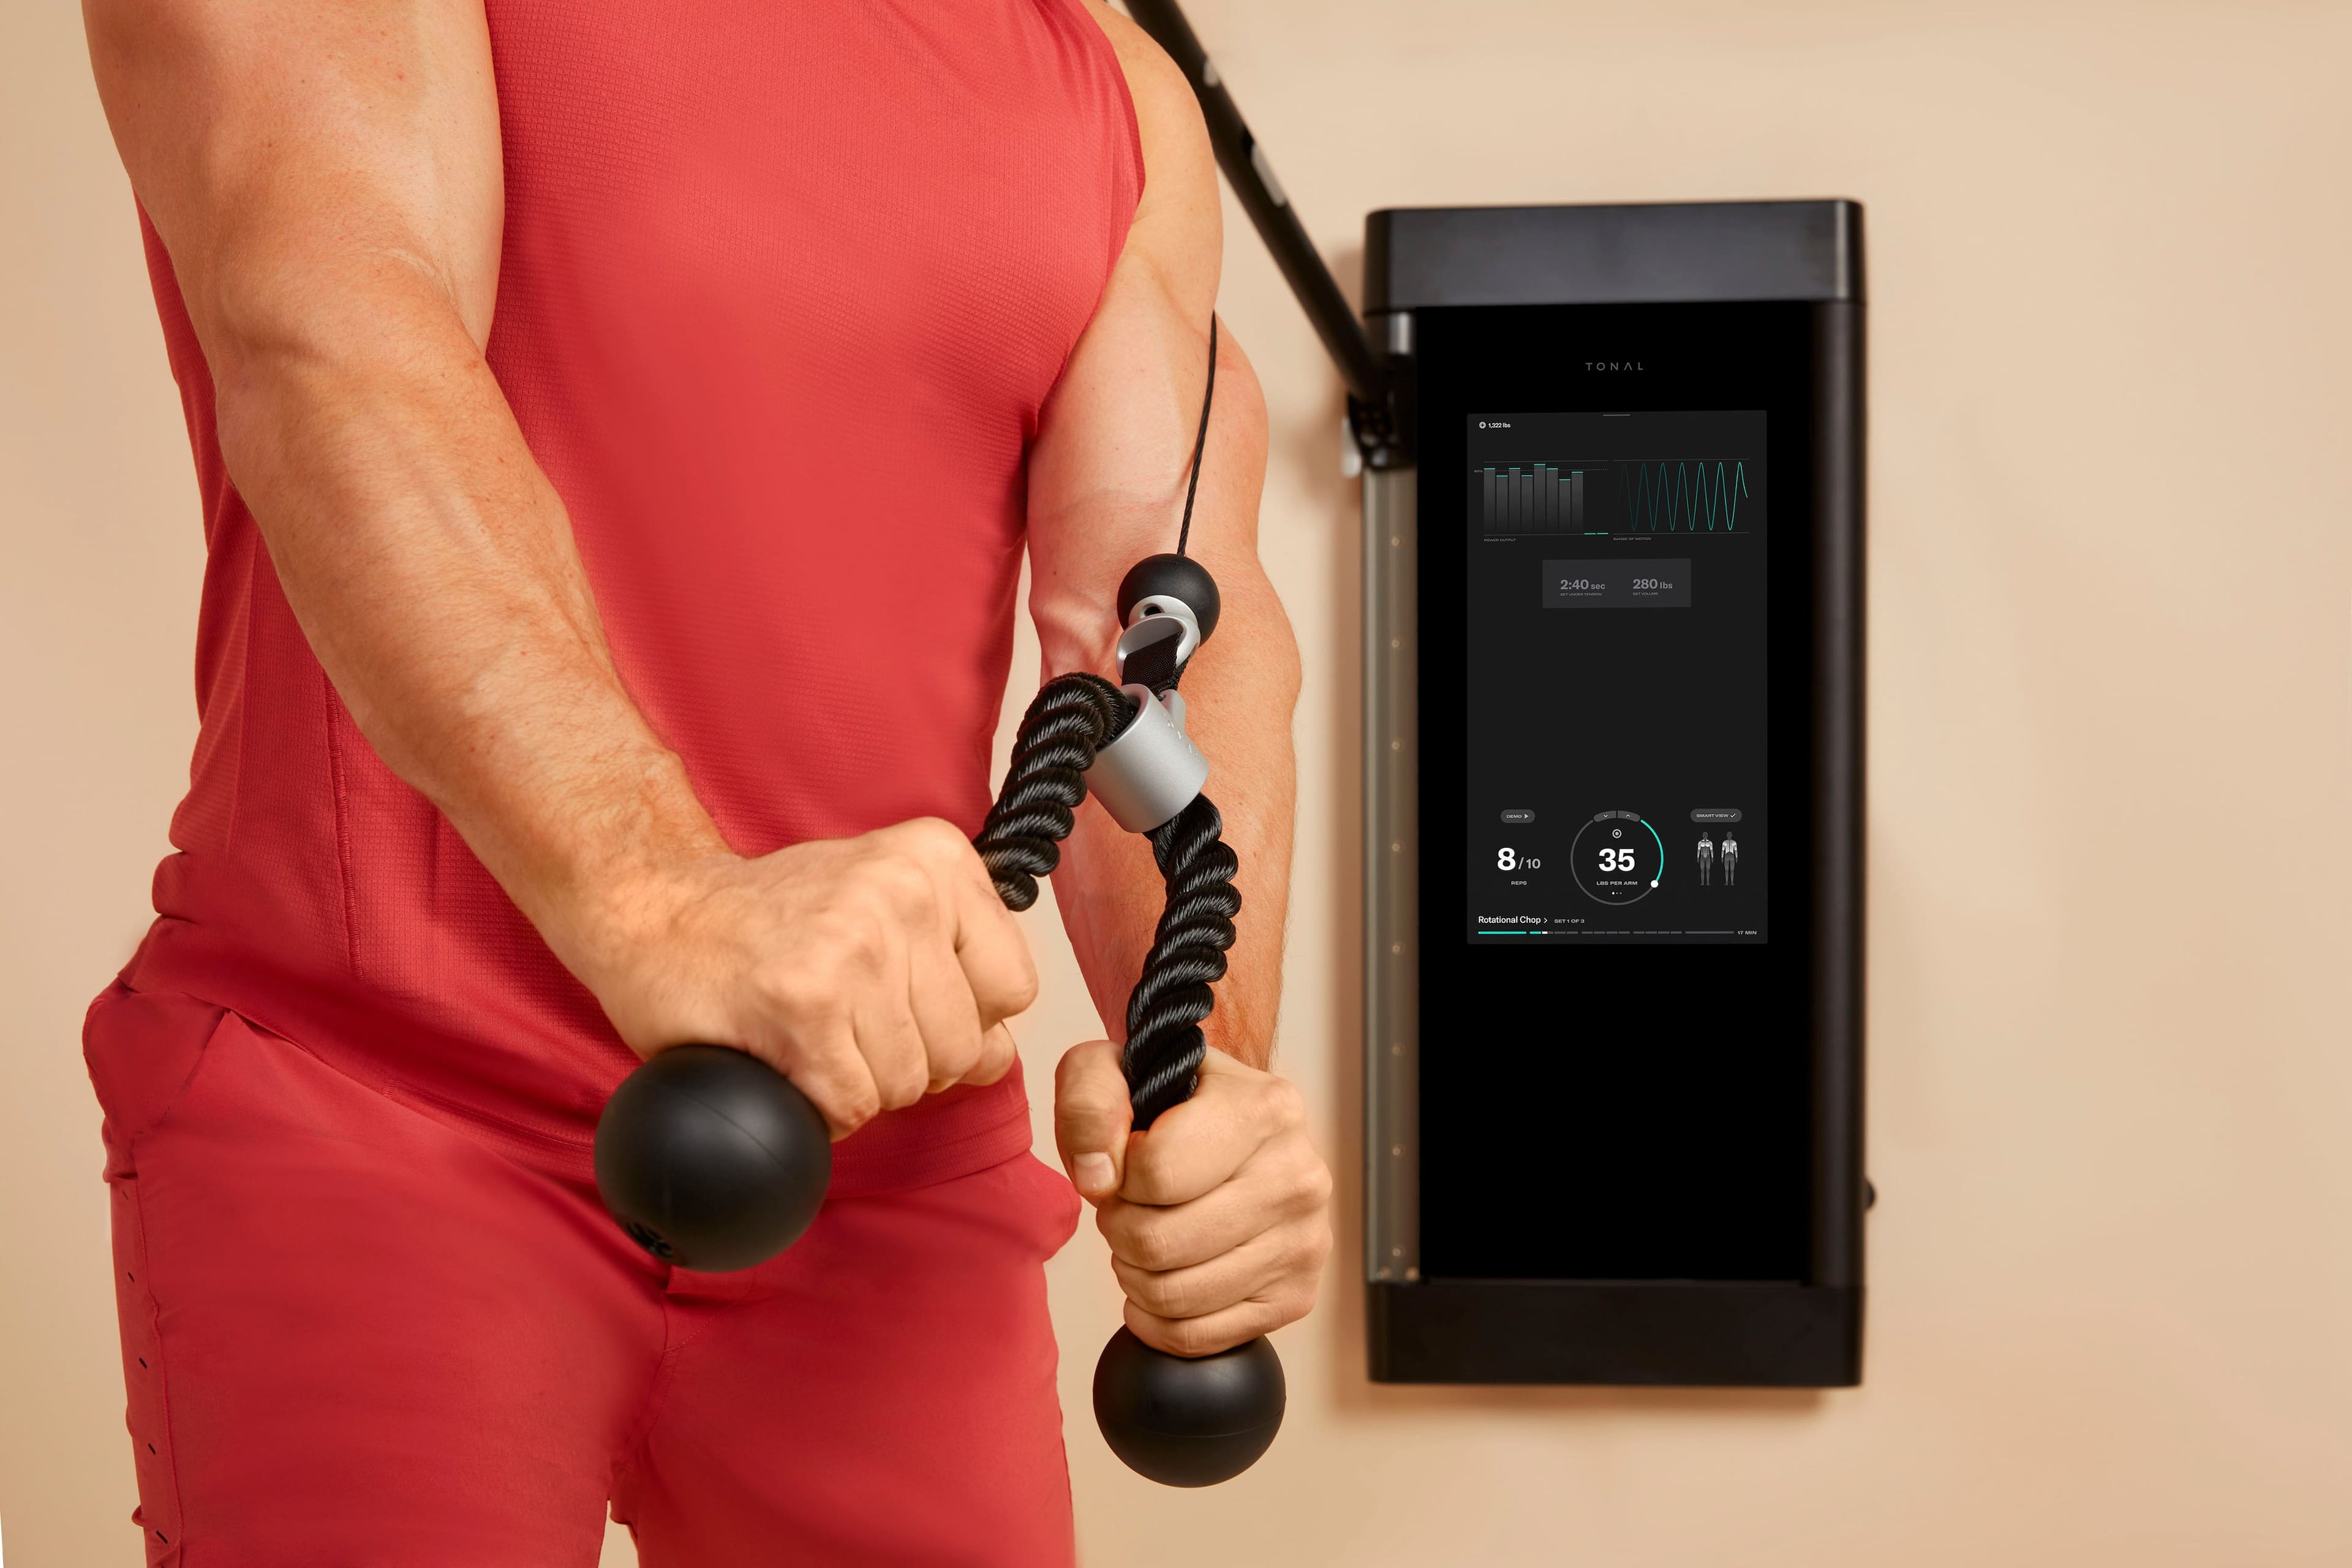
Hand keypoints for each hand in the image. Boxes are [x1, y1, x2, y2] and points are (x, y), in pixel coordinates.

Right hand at [578, 818, 1035, 1136]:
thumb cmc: (767, 918)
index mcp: (936, 858)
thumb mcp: (882, 908)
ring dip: (857, 1084)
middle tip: (841, 1023)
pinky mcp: (803, 1004)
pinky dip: (819, 1107)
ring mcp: (854, 945)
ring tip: (809, 1035)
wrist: (651, 908)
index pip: (1013, 986)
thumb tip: (996, 1054)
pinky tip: (786, 1059)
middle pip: (962, 1045)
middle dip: (906, 1060)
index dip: (962, 1018)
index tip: (902, 1001)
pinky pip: (852, 1105)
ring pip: (908, 1082)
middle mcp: (903, 891)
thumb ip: (952, 969)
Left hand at [1055, 1041, 1332, 1355]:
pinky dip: (1156, 1319)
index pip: (1155, 1172)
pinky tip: (1156, 1280)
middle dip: (1119, 1228)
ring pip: (1177, 1296)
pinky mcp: (1295, 1296)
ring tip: (1142, 1237)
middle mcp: (1300, 1176)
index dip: (1117, 1175)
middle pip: (1161, 1243)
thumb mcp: (1112, 1067)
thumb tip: (1098, 1177)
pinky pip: (1199, 1337)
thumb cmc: (1169, 1102)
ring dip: (1133, 1274)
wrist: (1227, 1126)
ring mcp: (1305, 1242)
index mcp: (1268, 1109)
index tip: (1126, 1159)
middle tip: (1126, 1207)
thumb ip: (1090, 1101)